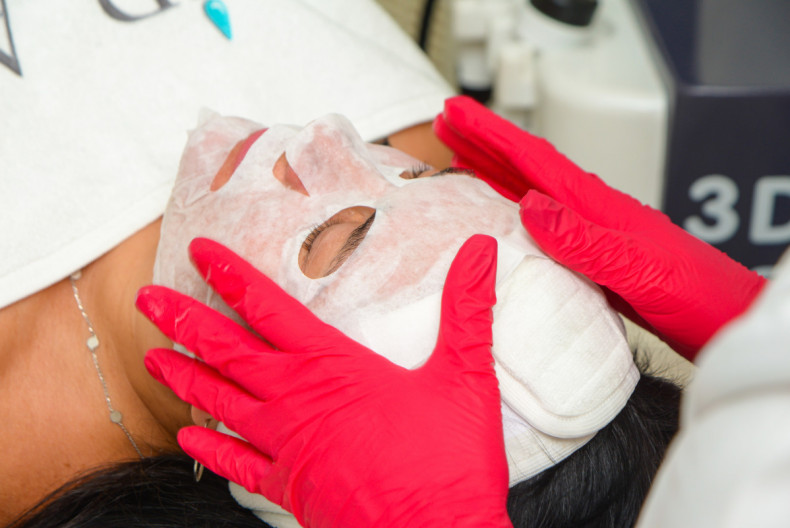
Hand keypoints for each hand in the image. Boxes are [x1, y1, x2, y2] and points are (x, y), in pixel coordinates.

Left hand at [136, 235, 512, 527]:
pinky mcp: (289, 487)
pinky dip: (209, 450)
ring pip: (221, 403)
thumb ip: (469, 308)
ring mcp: (287, 446)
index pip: (269, 309)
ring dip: (184, 376)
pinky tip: (186, 440)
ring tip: (152, 356)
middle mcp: (297, 402)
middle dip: (185, 320)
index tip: (200, 250)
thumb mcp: (466, 375)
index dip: (232, 276)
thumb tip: (482, 250)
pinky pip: (236, 465)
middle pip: (228, 352)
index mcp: (334, 367)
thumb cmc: (449, 461)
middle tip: (147, 297)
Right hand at [434, 95, 765, 359]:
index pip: (533, 159)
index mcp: (596, 206)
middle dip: (482, 142)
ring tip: (458, 157)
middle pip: (525, 167)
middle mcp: (588, 211)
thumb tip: (530, 207)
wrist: (723, 318)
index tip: (456, 114)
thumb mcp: (638, 267)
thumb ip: (586, 240)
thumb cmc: (693, 294)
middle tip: (445, 123)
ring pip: (528, 191)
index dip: (490, 135)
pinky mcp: (590, 254)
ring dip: (492, 171)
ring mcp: (588, 231)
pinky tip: (500, 213)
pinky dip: (511, 209)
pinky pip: (539, 223)